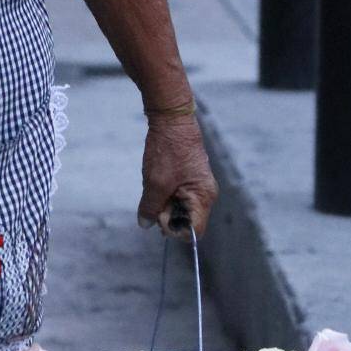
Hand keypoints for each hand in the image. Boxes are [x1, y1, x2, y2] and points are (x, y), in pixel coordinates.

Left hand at [137, 115, 217, 237]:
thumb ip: (151, 207)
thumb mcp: (155, 182)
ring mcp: (199, 185)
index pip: (195, 230)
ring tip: (155, 186)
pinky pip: (178, 196)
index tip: (159, 217)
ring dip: (165, 204)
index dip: (175, 230)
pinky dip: (166, 194)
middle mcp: (205, 194)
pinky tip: (157, 181)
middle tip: (154, 200)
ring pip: (180, 208)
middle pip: (187, 221)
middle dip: (168, 216)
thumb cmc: (168, 150)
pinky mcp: (191, 178)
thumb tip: (145, 225)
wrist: (171, 119)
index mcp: (203, 197)